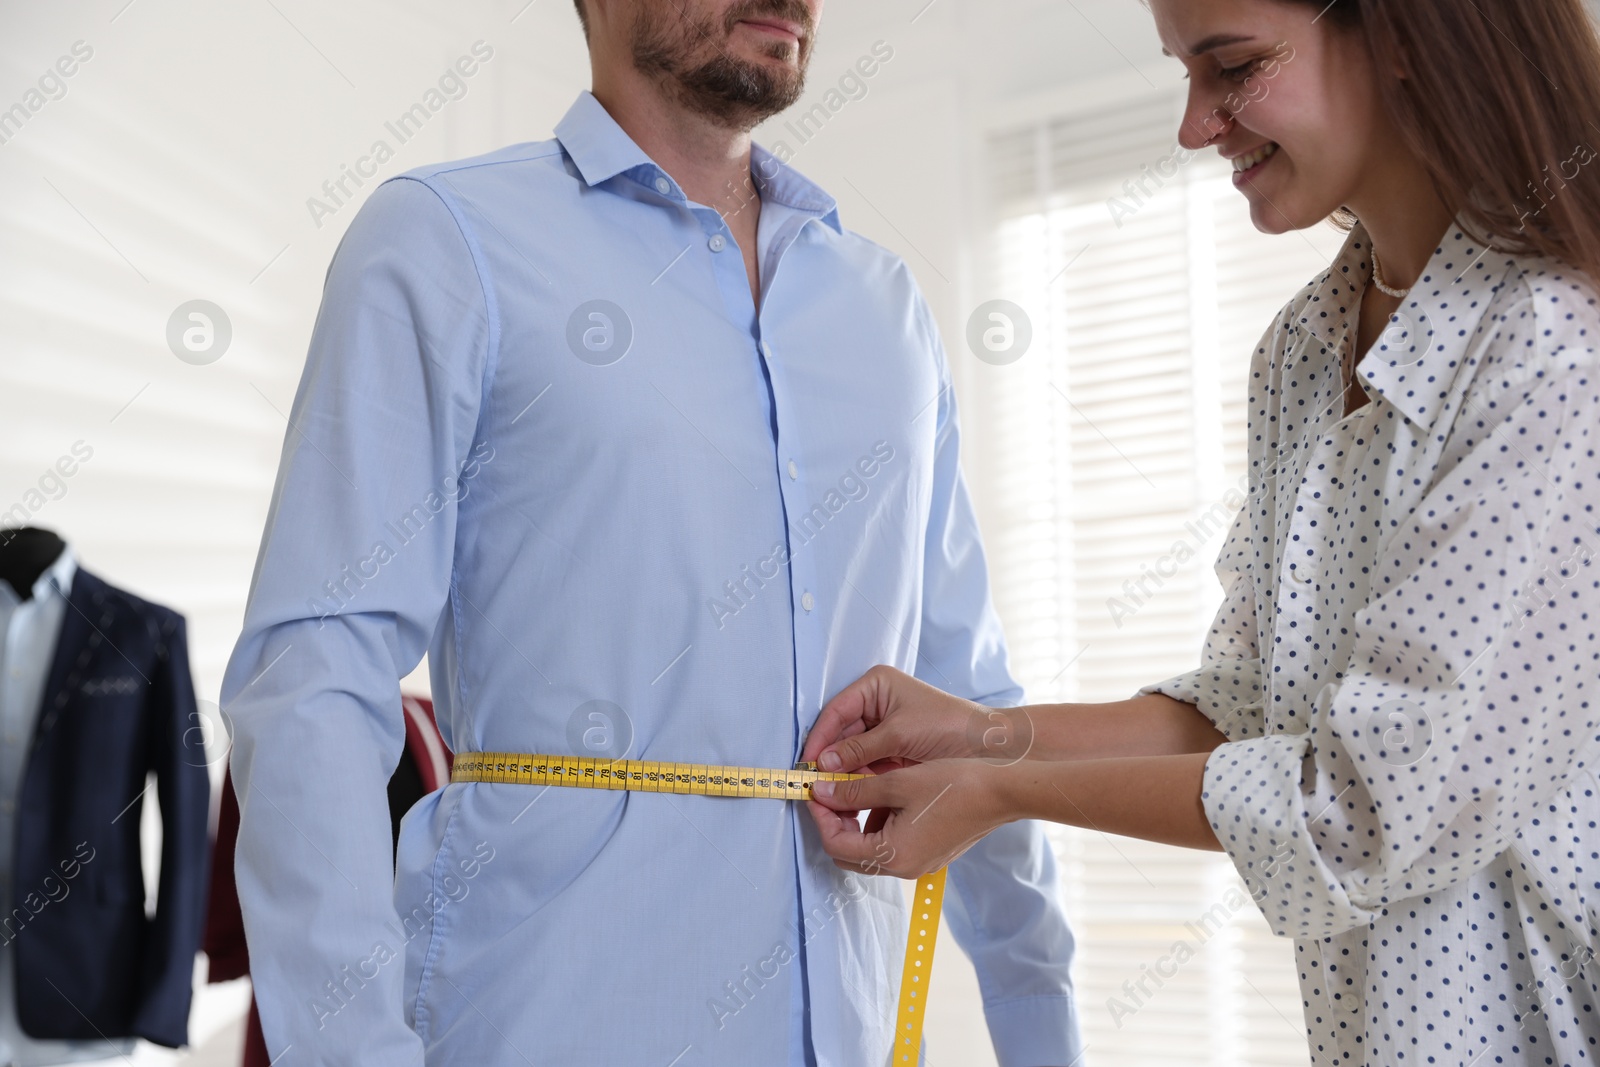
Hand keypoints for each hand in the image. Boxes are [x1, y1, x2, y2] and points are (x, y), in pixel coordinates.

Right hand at [801, 665, 1035, 774]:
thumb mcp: (900, 735)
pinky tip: (849, 796)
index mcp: (876, 686)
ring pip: (851, 753)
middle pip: (840, 733)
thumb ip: (859, 749)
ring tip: (830, 794)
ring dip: (842, 773)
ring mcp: (883, 729)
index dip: (820, 737)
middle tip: (815, 784)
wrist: (989, 747)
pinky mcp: (891, 751)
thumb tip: (823, 765)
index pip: (836, 711)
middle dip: (830, 758)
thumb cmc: (949, 727)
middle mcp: (876, 704)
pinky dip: (858, 780)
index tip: (808, 762)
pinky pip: (866, 765)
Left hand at [805, 759, 1013, 878]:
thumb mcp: (898, 782)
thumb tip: (820, 791)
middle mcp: (904, 868)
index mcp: (894, 855)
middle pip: (850, 853)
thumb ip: (855, 790)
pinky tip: (883, 794)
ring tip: (855, 786)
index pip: (836, 844)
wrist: (1003, 790)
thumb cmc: (954, 783)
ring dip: (856, 821)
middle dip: (835, 821)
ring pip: (870, 848)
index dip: (821, 816)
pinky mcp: (929, 852)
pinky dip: (879, 823)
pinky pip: (892, 843)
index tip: (816, 788)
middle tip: (830, 789)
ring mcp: (919, 863)